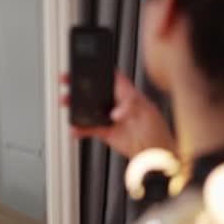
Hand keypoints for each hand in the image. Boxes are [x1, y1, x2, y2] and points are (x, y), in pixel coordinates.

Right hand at [61, 71, 175, 158]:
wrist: (156, 157)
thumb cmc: (158, 133)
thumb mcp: (147, 113)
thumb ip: (132, 108)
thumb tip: (115, 112)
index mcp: (129, 94)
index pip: (111, 77)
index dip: (98, 69)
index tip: (83, 65)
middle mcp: (118, 104)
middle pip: (96, 91)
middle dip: (80, 86)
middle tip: (67, 81)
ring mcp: (111, 119)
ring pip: (89, 109)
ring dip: (76, 106)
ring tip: (65, 102)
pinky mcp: (107, 133)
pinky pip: (89, 128)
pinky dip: (80, 129)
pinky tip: (74, 129)